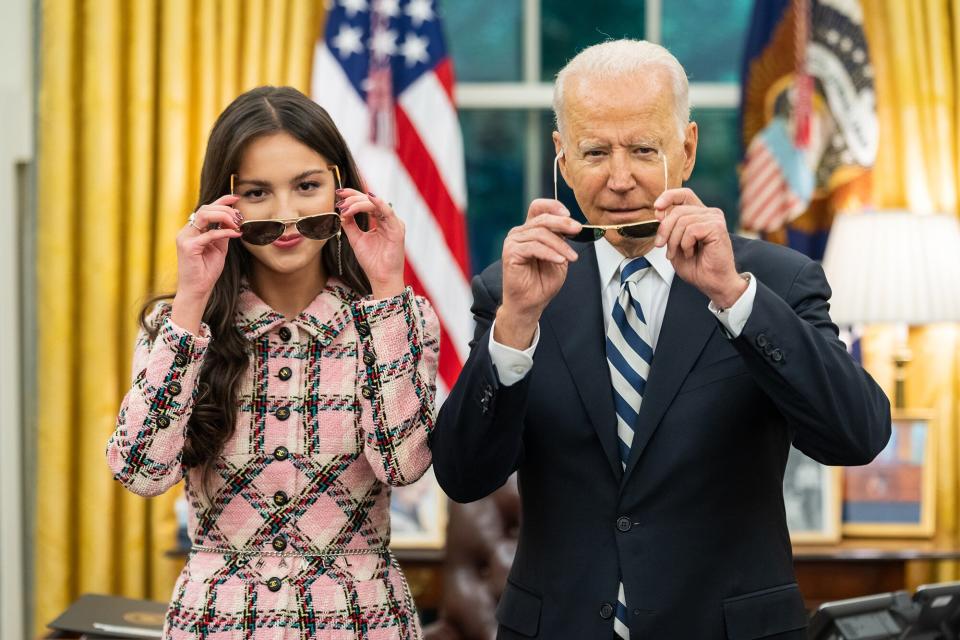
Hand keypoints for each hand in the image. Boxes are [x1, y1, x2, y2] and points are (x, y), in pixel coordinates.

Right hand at [172, 194, 242, 332]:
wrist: (197, 290)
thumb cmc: (206, 271)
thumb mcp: (218, 249)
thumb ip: (222, 234)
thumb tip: (233, 222)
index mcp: (192, 231)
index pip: (205, 209)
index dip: (221, 201)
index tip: (236, 197)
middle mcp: (186, 231)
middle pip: (205, 209)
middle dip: (225, 210)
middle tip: (239, 218)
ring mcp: (185, 238)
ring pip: (204, 216)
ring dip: (224, 217)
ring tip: (237, 224)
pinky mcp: (188, 247)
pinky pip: (209, 234)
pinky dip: (224, 232)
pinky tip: (235, 234)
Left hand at [338, 189, 405, 297]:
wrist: (381, 278)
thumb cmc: (372, 261)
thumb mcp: (356, 239)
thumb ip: (350, 224)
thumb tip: (341, 211)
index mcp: (380, 221)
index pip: (366, 202)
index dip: (352, 195)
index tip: (338, 193)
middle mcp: (387, 220)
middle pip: (370, 201)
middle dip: (353, 198)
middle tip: (340, 201)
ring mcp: (393, 224)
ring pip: (376, 205)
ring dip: (359, 203)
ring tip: (346, 207)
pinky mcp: (397, 230)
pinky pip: (388, 212)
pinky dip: (378, 204)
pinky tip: (369, 198)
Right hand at [496, 199, 579, 348]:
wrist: (531, 302)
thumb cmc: (542, 282)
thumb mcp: (559, 255)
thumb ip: (561, 239)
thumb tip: (572, 225)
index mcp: (530, 230)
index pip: (538, 207)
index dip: (553, 206)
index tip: (569, 215)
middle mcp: (520, 233)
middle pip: (542, 219)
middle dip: (563, 223)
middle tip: (577, 229)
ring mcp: (513, 242)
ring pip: (540, 234)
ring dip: (560, 245)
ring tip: (571, 257)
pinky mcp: (510, 253)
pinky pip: (534, 247)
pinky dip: (550, 253)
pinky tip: (560, 260)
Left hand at [654, 188, 745, 307]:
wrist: (712, 282)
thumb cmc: (696, 266)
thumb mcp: (674, 244)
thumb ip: (669, 227)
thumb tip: (660, 212)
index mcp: (700, 214)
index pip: (683, 194)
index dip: (668, 197)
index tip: (656, 209)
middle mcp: (709, 213)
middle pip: (677, 210)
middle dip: (664, 229)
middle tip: (661, 246)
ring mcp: (715, 218)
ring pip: (682, 220)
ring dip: (674, 241)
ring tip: (679, 253)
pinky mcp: (717, 227)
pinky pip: (691, 230)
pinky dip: (685, 244)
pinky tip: (691, 253)